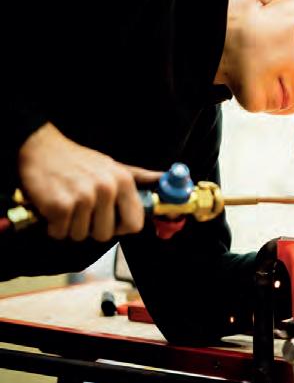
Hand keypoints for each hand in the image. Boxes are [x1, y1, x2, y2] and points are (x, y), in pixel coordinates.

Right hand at [18, 123, 162, 241]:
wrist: (41, 147)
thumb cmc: (79, 160)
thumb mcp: (113, 165)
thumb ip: (139, 177)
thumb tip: (164, 179)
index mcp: (123, 181)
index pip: (135, 224)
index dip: (121, 227)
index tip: (110, 220)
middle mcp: (107, 189)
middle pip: (106, 235)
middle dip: (92, 228)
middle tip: (82, 210)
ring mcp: (83, 197)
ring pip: (81, 235)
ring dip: (70, 226)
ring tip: (68, 204)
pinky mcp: (60, 206)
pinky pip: (60, 233)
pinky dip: (53, 226)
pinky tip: (53, 207)